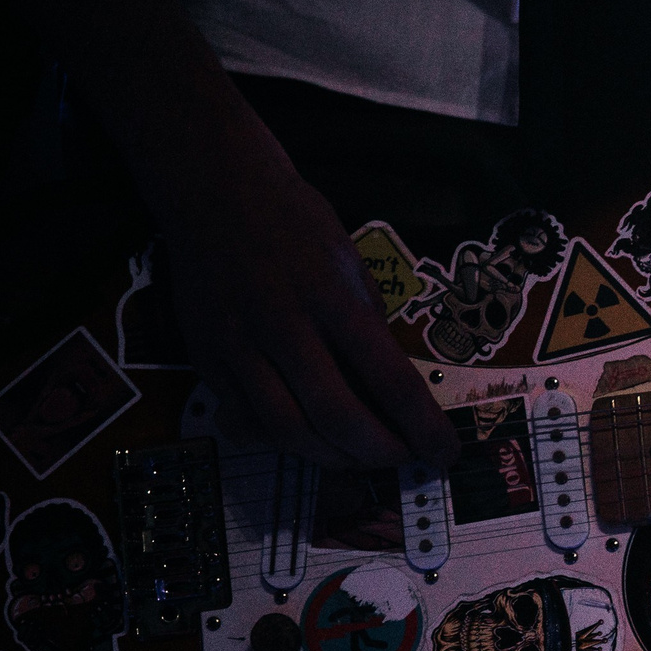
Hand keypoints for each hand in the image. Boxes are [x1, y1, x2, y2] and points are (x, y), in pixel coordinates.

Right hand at [153, 143, 460, 471]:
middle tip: (402, 459)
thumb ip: (368, 326)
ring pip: (287, 431)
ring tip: (360, 457)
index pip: (391, 380)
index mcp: (334, 299)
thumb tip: (393, 389)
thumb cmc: (296, 223)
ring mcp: (239, 346)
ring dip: (332, 458)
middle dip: (379, 453)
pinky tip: (309, 439)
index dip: (423, 427)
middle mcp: (285, 327)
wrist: (215, 192)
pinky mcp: (206, 358)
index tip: (445, 452)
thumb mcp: (352, 264)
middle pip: (338, 417)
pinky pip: (246, 419)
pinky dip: (282, 439)